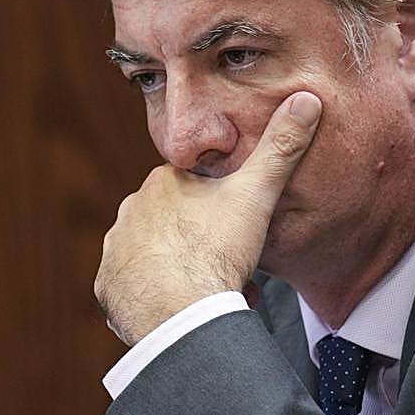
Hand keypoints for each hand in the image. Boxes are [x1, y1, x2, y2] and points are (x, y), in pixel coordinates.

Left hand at [95, 91, 321, 345]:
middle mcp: (130, 211)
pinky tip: (180, 307)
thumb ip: (281, 148)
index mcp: (161, 183)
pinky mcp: (108, 288)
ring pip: (155, 255)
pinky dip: (155, 297)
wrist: (181, 314)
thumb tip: (306, 99)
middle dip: (201, 240)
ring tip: (210, 291)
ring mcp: (115, 251)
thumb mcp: (257, 195)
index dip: (220, 208)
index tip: (238, 229)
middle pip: (174, 222)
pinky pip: (134, 288)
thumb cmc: (217, 252)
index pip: (192, 187)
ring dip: (179, 268)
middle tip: (231, 264)